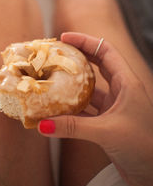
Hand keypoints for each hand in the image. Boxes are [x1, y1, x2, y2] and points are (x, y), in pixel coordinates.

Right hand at [38, 32, 152, 185]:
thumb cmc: (143, 147)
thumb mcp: (107, 132)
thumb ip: (73, 127)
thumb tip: (43, 124)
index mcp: (127, 83)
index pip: (106, 51)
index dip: (85, 41)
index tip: (64, 38)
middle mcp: (121, 89)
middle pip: (97, 63)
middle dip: (77, 56)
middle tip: (56, 53)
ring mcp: (115, 105)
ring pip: (91, 86)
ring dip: (74, 82)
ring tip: (54, 77)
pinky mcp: (108, 119)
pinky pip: (87, 107)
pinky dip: (73, 106)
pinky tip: (58, 107)